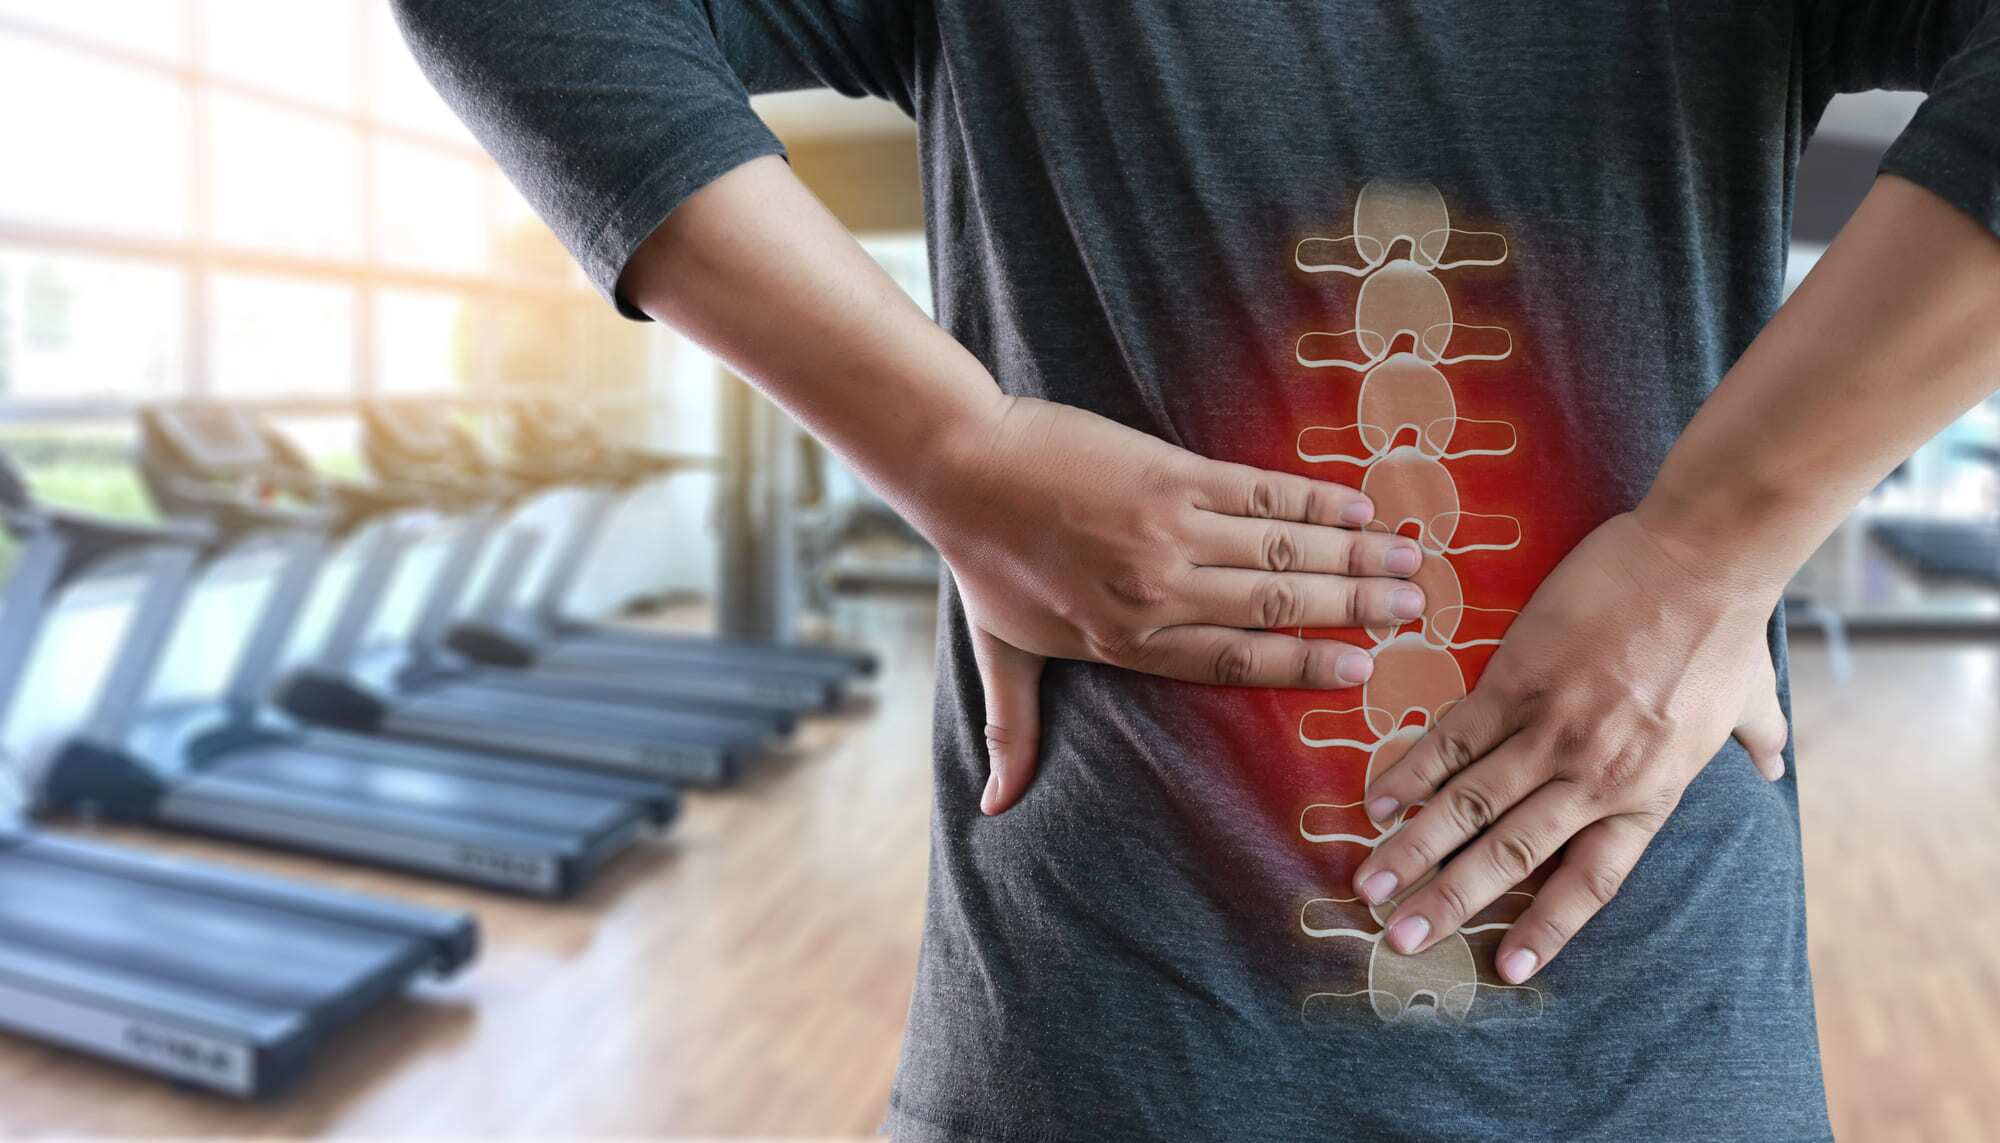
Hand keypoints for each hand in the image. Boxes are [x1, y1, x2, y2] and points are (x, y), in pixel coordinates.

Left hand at [922, 396, 1429, 815]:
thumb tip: (995, 808)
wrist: (961, 466)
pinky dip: (1314, 501)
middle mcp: (1159, 592)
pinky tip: (1359, 508)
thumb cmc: (983, 561)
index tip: (1363, 672)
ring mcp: (1169, 530)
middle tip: (1417, 613)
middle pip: (1276, 607)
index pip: (1237, 661)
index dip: (1304, 666)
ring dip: (1354, 557)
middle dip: (1355, 611)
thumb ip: (1013, 731)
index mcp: (1129, 642)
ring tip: (1412, 562)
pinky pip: (1260, 492)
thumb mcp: (1003, 653)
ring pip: (1282, 552)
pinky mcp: (1171, 474)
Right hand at [1347, 511, 1787, 983]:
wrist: (1700, 557)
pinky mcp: (1516, 679)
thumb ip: (1757, 740)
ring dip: (1412, 849)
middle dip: (1447, 902)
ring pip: (1467, 805)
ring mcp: (1550, 728)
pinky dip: (1411, 772)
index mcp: (1648, 793)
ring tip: (1369, 885)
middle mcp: (1594, 775)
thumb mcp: (1750, 699)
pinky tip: (1378, 801)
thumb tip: (1775, 765)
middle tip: (1400, 940)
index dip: (1546, 928)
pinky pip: (1453, 738)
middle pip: (1507, 855)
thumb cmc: (1725, 626)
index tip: (1507, 971)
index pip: (1590, 882)